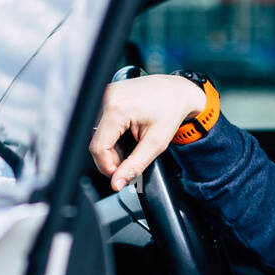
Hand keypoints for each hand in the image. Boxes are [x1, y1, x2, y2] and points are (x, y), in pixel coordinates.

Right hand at [90, 73, 206, 191]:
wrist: (177, 91)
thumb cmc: (171, 111)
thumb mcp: (155, 144)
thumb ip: (134, 166)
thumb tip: (117, 182)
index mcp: (117, 109)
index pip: (98, 148)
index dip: (108, 167)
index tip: (120, 174)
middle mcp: (107, 98)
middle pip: (97, 142)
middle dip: (112, 157)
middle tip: (130, 160)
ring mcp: (105, 94)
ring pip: (98, 134)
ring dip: (112, 146)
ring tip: (132, 144)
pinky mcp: (107, 94)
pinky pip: (102, 123)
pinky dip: (113, 134)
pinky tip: (127, 134)